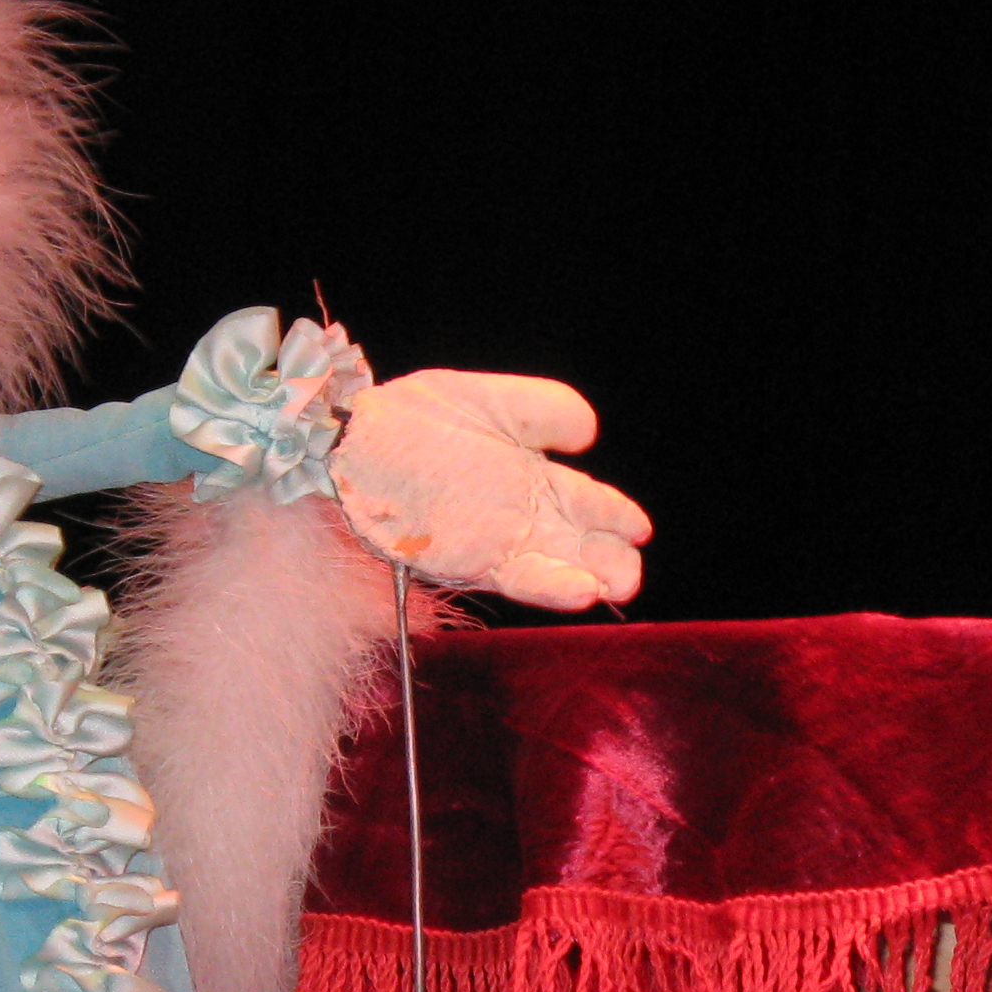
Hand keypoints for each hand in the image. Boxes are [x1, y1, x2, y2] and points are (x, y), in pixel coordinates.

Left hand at [330, 370, 650, 610]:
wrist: (352, 440)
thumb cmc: (414, 416)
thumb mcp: (488, 400)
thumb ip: (541, 409)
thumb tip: (589, 434)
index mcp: (530, 477)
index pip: (586, 505)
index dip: (616, 518)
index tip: (640, 529)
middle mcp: (519, 517)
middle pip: (577, 547)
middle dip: (610, 563)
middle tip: (629, 575)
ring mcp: (494, 541)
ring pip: (553, 569)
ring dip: (586, 581)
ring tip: (614, 587)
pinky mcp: (466, 559)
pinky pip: (516, 578)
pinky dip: (549, 587)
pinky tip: (578, 590)